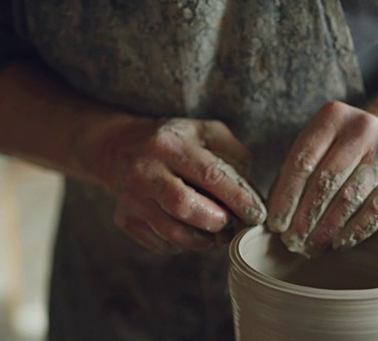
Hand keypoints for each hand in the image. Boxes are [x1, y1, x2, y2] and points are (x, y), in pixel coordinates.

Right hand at [97, 117, 265, 253]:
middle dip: (217, 221)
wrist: (121, 147)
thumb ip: (234, 157)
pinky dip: (183, 244)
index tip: (257, 214)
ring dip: (203, 239)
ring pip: (173, 233)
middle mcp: (145, 170)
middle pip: (185, 207)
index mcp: (170, 144)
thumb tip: (252, 195)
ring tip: (216, 232)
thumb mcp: (207, 133)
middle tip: (232, 224)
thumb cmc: (177, 143)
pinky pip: (161, 243)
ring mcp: (130, 196)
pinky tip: (191, 230)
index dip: (237, 198)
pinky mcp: (124, 218)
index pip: (209, 174)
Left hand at [266, 101, 377, 256]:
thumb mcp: (314, 149)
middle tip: (292, 242)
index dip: (286, 197)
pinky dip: (355, 230)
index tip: (276, 225)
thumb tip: (274, 220)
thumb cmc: (337, 151)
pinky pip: (377, 208)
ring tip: (312, 247)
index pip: (302, 161)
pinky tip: (338, 243)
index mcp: (331, 116)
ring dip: (328, 228)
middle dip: (306, 216)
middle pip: (326, 180)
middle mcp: (362, 127)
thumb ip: (292, 176)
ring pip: (351, 196)